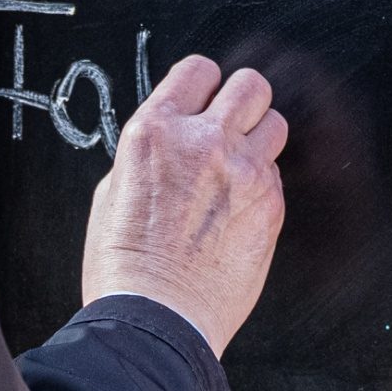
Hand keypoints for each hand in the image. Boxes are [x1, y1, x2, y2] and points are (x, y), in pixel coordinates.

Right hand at [78, 54, 288, 355]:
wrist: (156, 320)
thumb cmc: (125, 266)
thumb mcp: (112, 191)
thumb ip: (150, 155)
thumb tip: (170, 144)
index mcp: (155, 132)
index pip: (198, 70)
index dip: (202, 83)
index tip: (202, 97)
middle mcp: (204, 142)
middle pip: (250, 84)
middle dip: (241, 100)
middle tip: (230, 124)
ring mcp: (244, 172)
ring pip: (276, 122)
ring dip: (258, 138)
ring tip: (239, 166)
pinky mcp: (271, 205)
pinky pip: (278, 173)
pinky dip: (263, 183)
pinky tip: (240, 208)